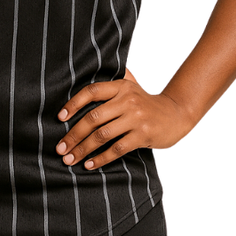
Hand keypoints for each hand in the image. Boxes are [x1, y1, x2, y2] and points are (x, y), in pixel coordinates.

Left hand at [55, 66, 194, 169]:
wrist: (176, 114)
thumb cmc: (147, 102)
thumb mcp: (132, 85)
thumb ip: (112, 79)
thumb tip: (85, 71)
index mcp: (121, 86)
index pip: (91, 92)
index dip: (73, 104)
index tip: (59, 117)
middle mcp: (127, 100)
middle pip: (93, 118)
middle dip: (73, 135)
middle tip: (60, 148)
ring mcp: (136, 118)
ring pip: (102, 135)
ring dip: (83, 149)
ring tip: (69, 159)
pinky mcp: (143, 135)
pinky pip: (117, 148)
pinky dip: (101, 158)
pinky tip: (89, 164)